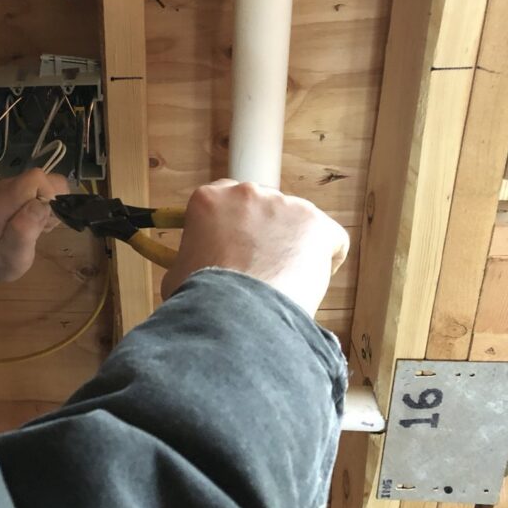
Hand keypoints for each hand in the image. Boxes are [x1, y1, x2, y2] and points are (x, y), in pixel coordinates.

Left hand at [0, 169, 68, 281]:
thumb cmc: (0, 261)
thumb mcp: (11, 255)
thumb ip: (23, 231)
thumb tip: (41, 204)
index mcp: (4, 199)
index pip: (36, 178)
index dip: (48, 196)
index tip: (44, 220)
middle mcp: (8, 186)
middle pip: (45, 180)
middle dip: (52, 204)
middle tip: (42, 227)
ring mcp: (14, 187)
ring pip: (49, 184)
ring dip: (52, 206)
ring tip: (40, 226)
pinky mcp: (21, 191)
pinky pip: (46, 190)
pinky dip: (49, 206)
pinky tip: (38, 223)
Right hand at [160, 180, 349, 316]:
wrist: (235, 314)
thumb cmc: (202, 299)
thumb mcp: (177, 272)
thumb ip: (190, 258)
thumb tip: (193, 270)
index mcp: (208, 199)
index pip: (226, 202)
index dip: (233, 228)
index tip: (235, 248)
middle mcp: (246, 192)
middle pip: (263, 209)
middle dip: (264, 235)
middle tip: (258, 269)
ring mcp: (284, 205)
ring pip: (296, 224)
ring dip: (292, 248)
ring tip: (281, 283)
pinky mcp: (316, 223)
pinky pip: (330, 240)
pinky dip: (324, 261)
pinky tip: (307, 283)